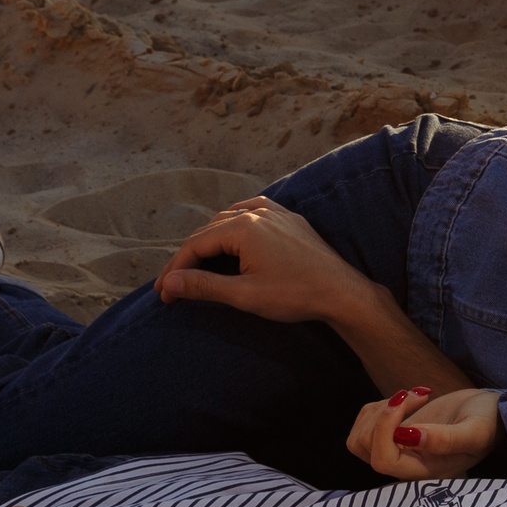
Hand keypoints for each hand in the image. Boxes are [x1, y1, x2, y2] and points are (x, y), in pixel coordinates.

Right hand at [155, 197, 378, 324]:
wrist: (342, 292)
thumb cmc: (296, 295)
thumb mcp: (244, 294)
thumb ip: (204, 286)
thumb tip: (171, 282)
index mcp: (243, 226)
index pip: (195, 245)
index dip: (175, 270)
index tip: (164, 294)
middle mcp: (257, 211)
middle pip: (208, 232)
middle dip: (188, 259)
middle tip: (173, 286)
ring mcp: (275, 212)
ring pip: (228, 221)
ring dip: (209, 242)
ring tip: (195, 267)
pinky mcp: (289, 219)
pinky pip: (252, 214)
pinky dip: (233, 226)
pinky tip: (230, 237)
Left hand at [347, 386, 500, 480]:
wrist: (492, 414)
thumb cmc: (489, 424)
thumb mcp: (475, 431)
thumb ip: (446, 439)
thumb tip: (409, 436)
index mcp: (425, 471)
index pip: (383, 460)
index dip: (383, 430)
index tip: (404, 401)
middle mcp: (407, 466)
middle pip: (365, 447)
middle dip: (384, 414)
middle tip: (418, 395)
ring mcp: (398, 452)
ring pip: (360, 437)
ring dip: (380, 409)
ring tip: (414, 397)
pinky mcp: (393, 435)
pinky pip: (366, 423)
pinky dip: (381, 404)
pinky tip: (411, 399)